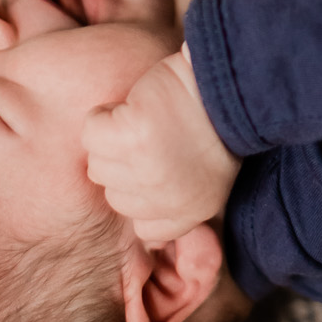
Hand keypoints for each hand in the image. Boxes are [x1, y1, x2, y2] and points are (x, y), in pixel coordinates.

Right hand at [82, 48, 241, 246]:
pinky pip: (92, 132)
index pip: (141, 225)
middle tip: (153, 134)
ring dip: (113, 138)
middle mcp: (166, 200)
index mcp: (189, 215)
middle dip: (125, 163)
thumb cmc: (216, 122)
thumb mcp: (206, 180)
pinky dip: (103, 115)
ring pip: (98, 164)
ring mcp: (146, 169)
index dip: (141, 191)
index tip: (156, 163)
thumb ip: (175, 206)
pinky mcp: (131, 135)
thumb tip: (148, 240)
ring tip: (145, 118)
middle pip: (113, 194)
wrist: (229, 81)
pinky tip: (131, 105)